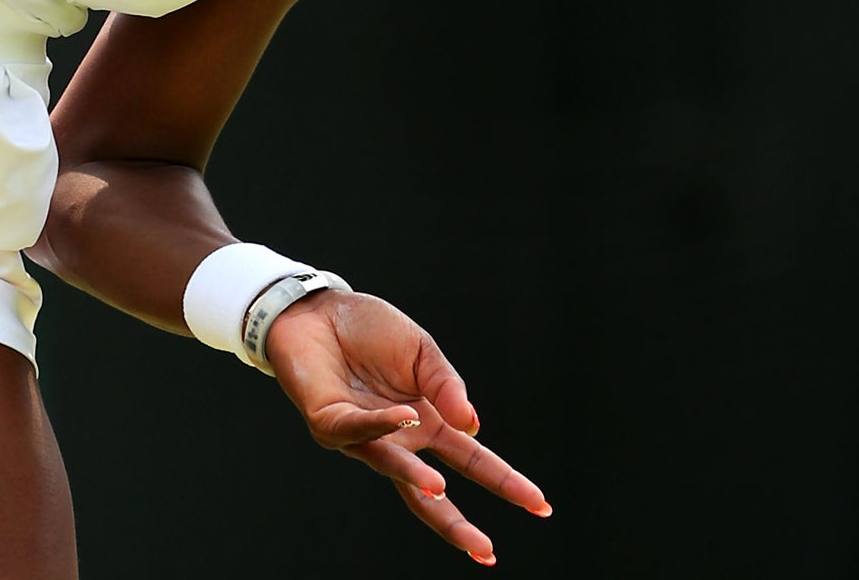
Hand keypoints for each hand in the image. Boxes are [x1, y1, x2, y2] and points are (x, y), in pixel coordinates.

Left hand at [263, 288, 549, 564]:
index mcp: (427, 423)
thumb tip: (474, 425)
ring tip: (439, 487)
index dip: (505, 482)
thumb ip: (448, 387)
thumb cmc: (369, 331)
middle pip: (429, 493)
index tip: (540, 505)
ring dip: (415, 475)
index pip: (470, 459)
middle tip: (486, 550)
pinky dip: (381, 425)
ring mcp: (361, 436)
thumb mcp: (421, 352)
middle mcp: (396, 439)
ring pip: (390, 465)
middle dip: (455, 523)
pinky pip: (356, 429)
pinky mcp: (328, 422)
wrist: (318, 308)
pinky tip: (404, 415)